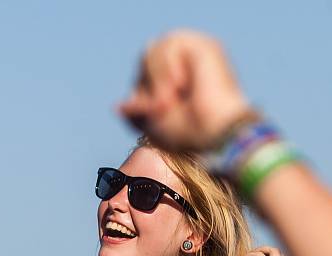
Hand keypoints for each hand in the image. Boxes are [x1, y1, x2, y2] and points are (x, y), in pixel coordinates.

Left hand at [119, 30, 250, 150]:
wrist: (213, 135)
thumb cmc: (188, 136)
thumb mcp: (153, 123)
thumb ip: (136, 112)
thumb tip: (118, 107)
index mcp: (178, 80)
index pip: (144, 70)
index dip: (140, 90)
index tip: (152, 114)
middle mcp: (188, 64)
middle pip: (146, 56)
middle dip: (147, 84)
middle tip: (162, 108)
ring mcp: (197, 53)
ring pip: (154, 49)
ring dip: (157, 79)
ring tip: (170, 100)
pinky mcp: (205, 46)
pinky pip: (168, 44)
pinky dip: (167, 68)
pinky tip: (181, 85)